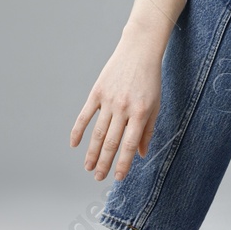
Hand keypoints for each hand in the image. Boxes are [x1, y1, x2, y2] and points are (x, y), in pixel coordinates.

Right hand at [70, 29, 164, 180]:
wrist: (139, 50)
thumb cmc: (150, 79)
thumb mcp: (156, 104)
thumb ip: (149, 130)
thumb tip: (141, 154)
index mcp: (141, 113)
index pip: (130, 145)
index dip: (123, 163)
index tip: (118, 177)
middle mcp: (124, 108)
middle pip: (111, 142)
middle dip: (104, 163)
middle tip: (99, 178)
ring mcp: (109, 100)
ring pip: (97, 133)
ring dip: (92, 153)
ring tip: (88, 167)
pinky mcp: (97, 92)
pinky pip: (85, 115)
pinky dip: (78, 131)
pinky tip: (74, 144)